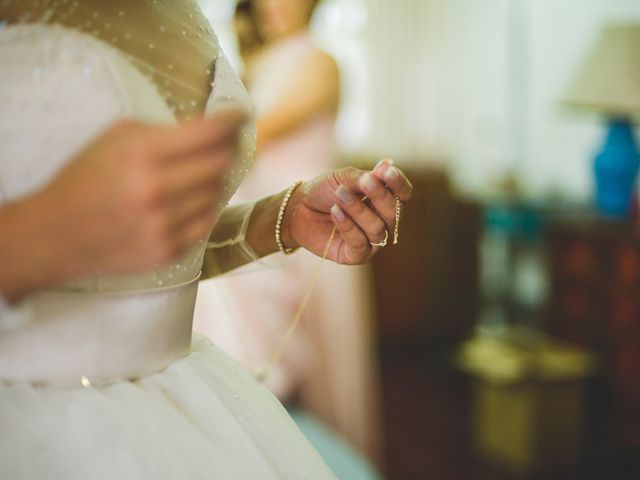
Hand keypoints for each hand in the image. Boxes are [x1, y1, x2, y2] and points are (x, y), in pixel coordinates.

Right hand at [38, 110, 245, 276]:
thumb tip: (210, 130)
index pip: (210, 133)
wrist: (54, 235)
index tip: (242, 115)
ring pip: (217, 193)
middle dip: (227, 148)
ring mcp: (165, 225)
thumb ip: (162, 131)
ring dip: (212, 180)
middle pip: (222, 163)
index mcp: (142, 155)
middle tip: (224, 143)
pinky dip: (202, 207)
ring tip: (193, 174)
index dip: (233, 120)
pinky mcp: (169, 251)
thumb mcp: (115, 139)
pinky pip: (206, 222)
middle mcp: (157, 191)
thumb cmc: (84, 178)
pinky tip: (187, 200)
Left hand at [284, 159, 412, 263]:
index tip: (386, 171)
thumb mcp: (344, 178)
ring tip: (339, 195)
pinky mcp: (357, 255)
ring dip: (357, 209)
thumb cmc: (324, 191)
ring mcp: (372, 241)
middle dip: (378, 195)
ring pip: (376, 227)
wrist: (298, 209)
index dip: (398, 183)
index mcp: (385, 201)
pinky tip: (335, 211)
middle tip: (363, 181)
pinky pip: (359, 242)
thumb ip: (366, 176)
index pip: (403, 194)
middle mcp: (384, 222)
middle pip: (393, 212)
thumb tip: (389, 163)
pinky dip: (347, 225)